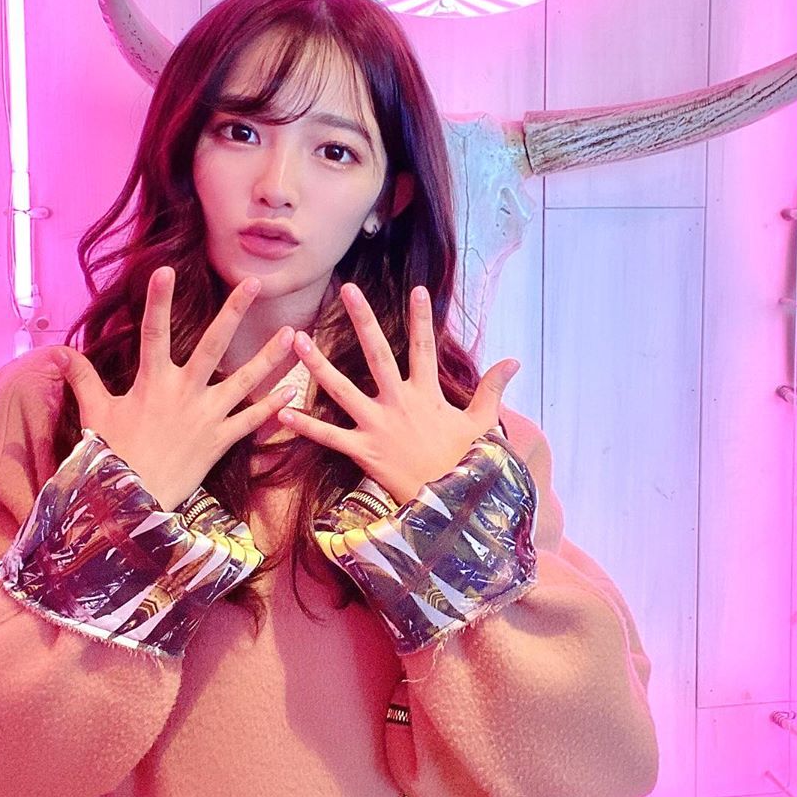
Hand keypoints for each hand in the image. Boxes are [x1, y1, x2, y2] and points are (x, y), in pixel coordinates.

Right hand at [55, 266, 297, 511]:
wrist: (130, 502)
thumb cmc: (110, 455)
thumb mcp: (94, 413)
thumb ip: (81, 377)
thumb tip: (56, 351)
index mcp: (152, 382)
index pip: (153, 332)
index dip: (157, 301)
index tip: (165, 270)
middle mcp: (184, 392)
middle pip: (214, 345)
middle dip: (234, 312)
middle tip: (254, 283)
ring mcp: (206, 416)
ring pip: (245, 380)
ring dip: (270, 356)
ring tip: (293, 333)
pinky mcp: (220, 441)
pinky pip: (251, 421)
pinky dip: (272, 408)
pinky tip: (291, 391)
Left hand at [277, 281, 519, 504]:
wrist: (448, 507)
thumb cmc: (464, 464)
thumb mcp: (481, 424)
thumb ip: (492, 390)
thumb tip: (513, 361)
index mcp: (427, 395)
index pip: (425, 348)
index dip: (422, 319)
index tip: (418, 289)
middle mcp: (399, 403)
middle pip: (378, 354)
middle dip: (362, 320)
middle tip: (346, 290)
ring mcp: (378, 426)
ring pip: (342, 390)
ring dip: (318, 365)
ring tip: (298, 339)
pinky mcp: (362, 451)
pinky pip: (329, 436)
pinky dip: (305, 426)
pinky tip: (282, 412)